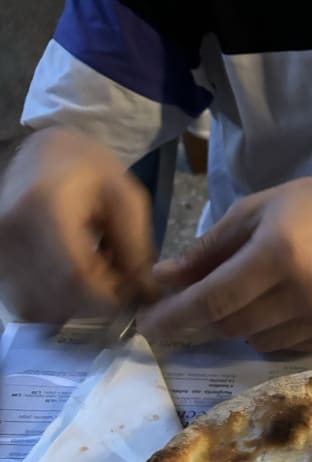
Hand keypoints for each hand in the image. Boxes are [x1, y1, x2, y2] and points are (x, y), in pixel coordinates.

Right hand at [0, 128, 156, 322]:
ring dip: (74, 307)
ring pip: (39, 308)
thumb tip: (147, 296)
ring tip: (94, 278)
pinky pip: (25, 304)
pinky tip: (72, 282)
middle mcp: (10, 230)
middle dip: (95, 303)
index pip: (77, 276)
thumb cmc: (90, 170)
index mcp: (43, 207)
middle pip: (57, 297)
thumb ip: (136, 248)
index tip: (131, 290)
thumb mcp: (126, 199)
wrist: (45, 154)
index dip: (109, 295)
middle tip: (116, 283)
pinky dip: (54, 304)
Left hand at [138, 175, 311, 352]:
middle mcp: (302, 293)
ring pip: (254, 340)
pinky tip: (274, 306)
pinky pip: (282, 346)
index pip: (212, 300)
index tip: (147, 325)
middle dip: (198, 322)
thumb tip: (163, 280)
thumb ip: (207, 250)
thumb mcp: (254, 211)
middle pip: (229, 326)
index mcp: (277, 254)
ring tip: (242, 297)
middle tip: (179, 312)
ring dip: (235, 325)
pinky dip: (265, 331)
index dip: (174, 317)